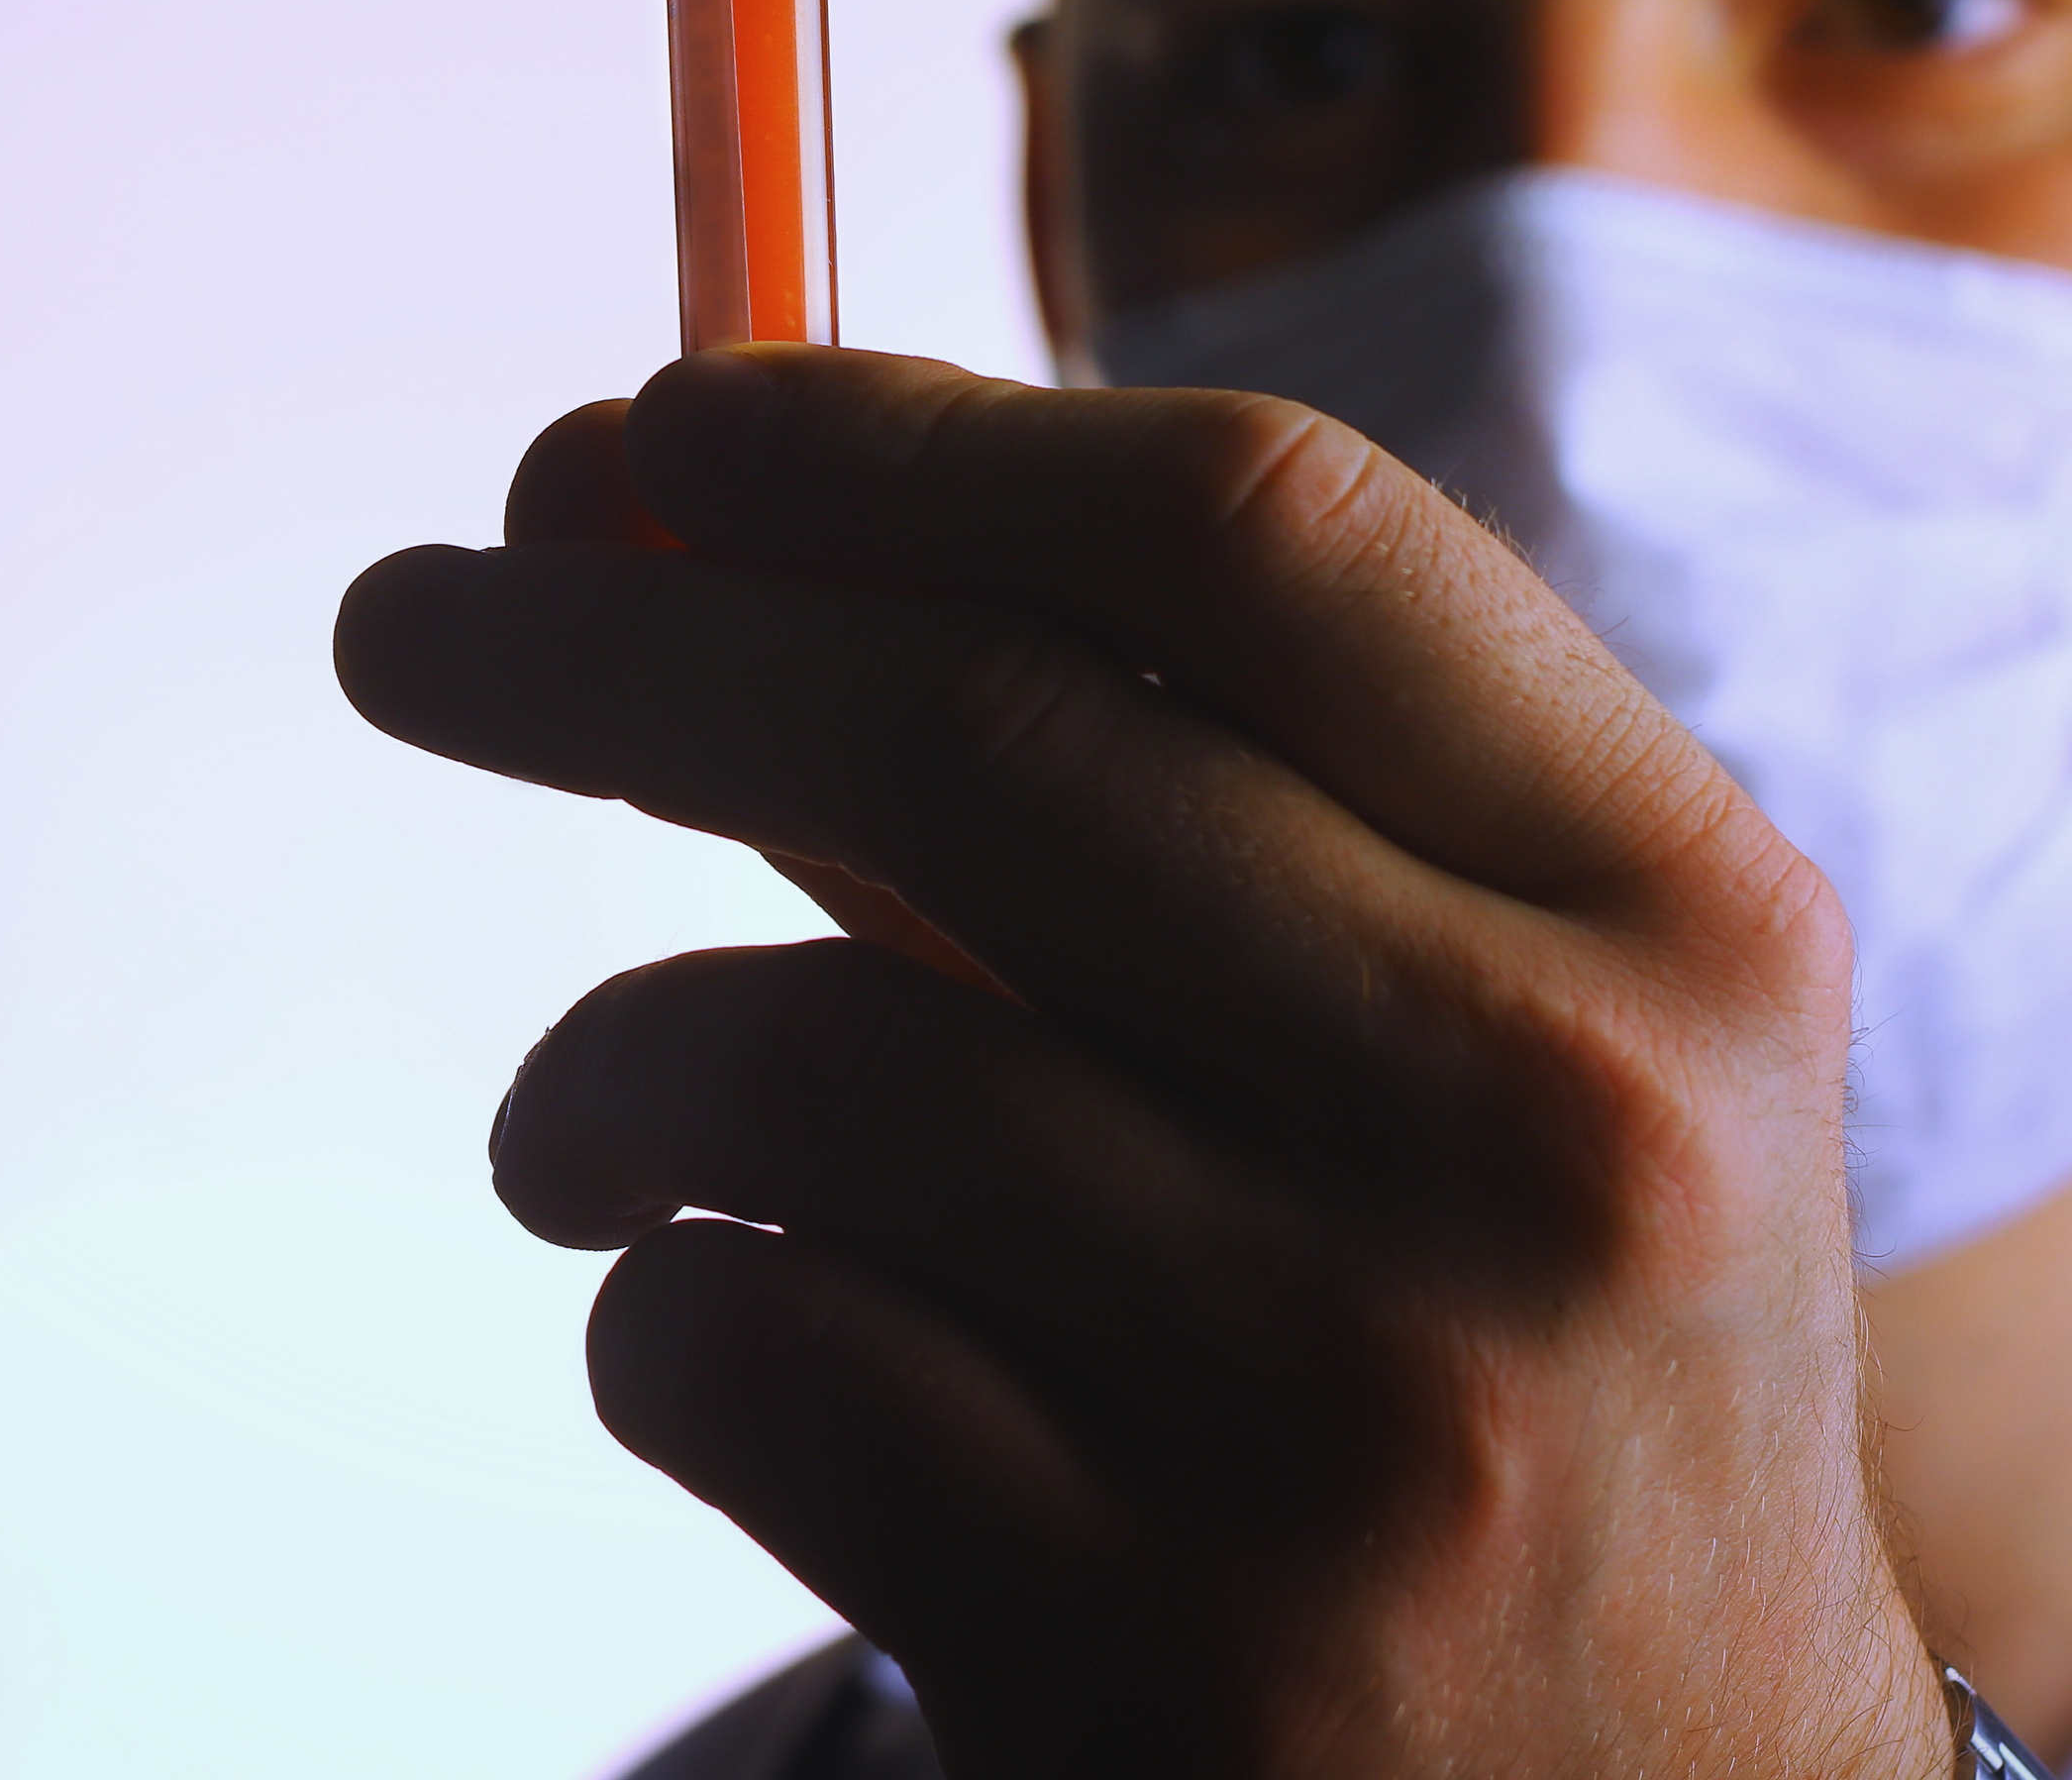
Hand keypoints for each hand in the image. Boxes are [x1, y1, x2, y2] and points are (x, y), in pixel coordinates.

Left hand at [335, 349, 1952, 1779]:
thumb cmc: (1494, 1333)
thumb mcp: (1442, 1017)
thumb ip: (1103, 763)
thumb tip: (658, 503)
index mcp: (1664, 892)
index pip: (1250, 523)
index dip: (909, 433)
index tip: (676, 416)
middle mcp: (1556, 1116)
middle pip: (973, 729)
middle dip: (616, 644)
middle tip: (407, 619)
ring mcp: (1372, 1408)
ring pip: (810, 1058)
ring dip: (601, 1060)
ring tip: (571, 1122)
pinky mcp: (1177, 1669)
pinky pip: (755, 1355)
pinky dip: (651, 1306)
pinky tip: (698, 1325)